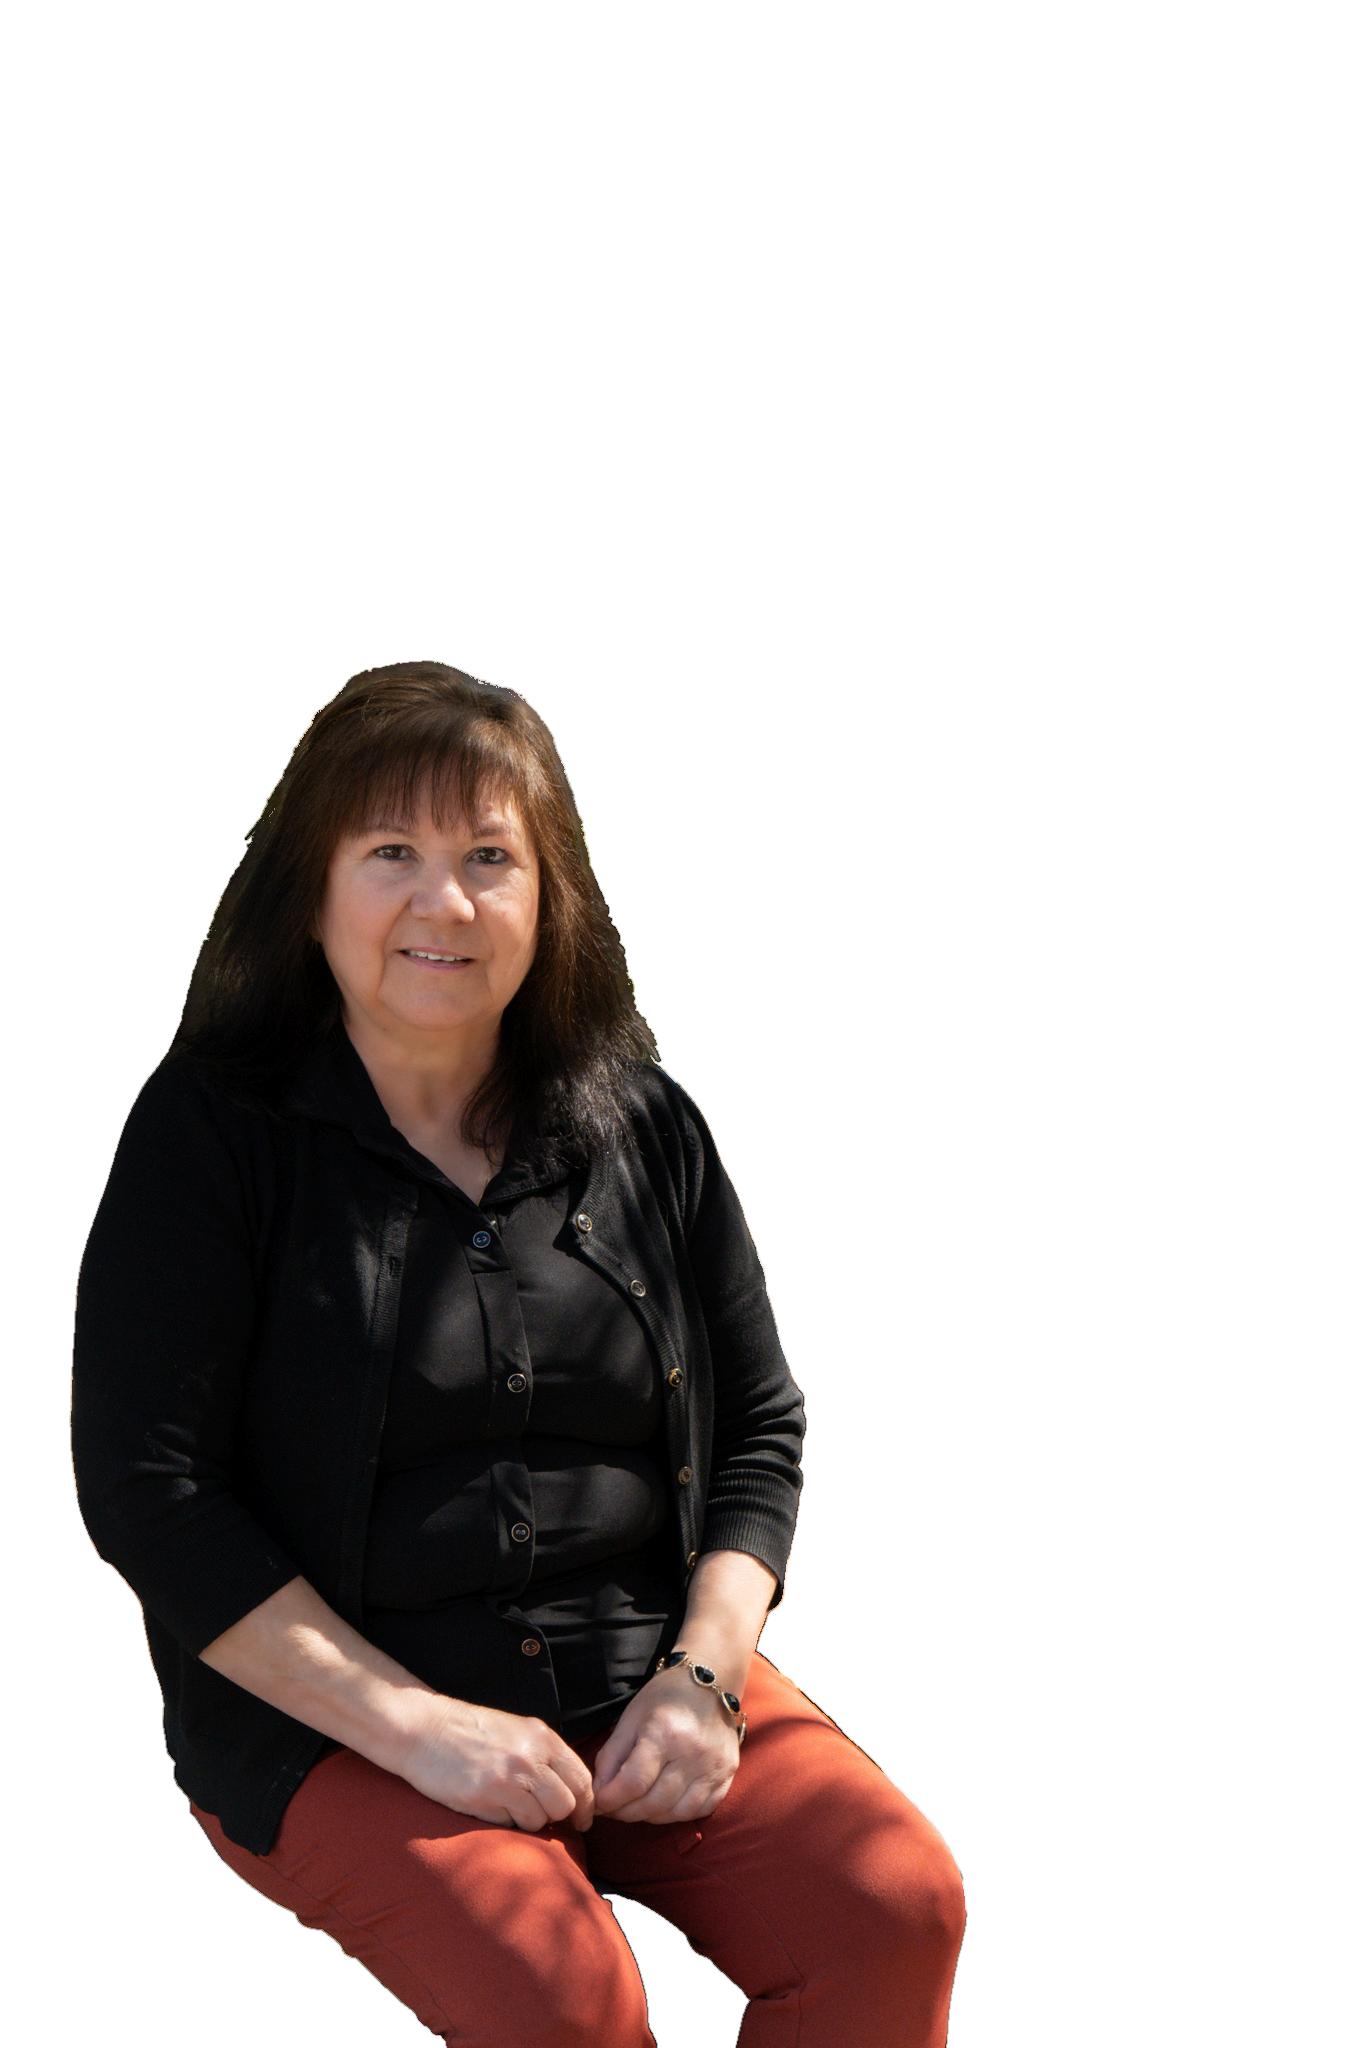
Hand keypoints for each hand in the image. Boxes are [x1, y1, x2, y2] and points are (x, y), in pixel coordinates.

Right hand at [400, 1695, 596, 1833]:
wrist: (425, 1729)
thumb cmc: (473, 1732)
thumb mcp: (518, 1732)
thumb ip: (545, 1757)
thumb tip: (573, 1793)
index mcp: (542, 1738)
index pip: (582, 1779)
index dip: (586, 1805)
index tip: (582, 1818)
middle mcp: (529, 1758)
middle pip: (565, 1805)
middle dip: (557, 1816)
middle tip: (543, 1817)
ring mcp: (507, 1779)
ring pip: (539, 1820)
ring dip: (528, 1820)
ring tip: (508, 1804)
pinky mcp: (483, 1798)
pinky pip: (509, 1825)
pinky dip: (503, 1821)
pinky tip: (488, 1804)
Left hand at [591, 1663, 741, 1823]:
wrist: (709, 1682)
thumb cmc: (665, 1697)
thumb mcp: (631, 1718)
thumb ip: (611, 1756)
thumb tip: (600, 1792)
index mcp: (665, 1734)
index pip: (634, 1783)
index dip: (611, 1799)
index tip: (599, 1802)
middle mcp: (694, 1754)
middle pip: (654, 1803)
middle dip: (626, 1812)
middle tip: (613, 1808)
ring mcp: (715, 1767)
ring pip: (676, 1813)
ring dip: (650, 1816)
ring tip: (636, 1806)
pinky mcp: (728, 1775)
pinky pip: (700, 1810)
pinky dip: (677, 1814)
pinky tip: (664, 1804)